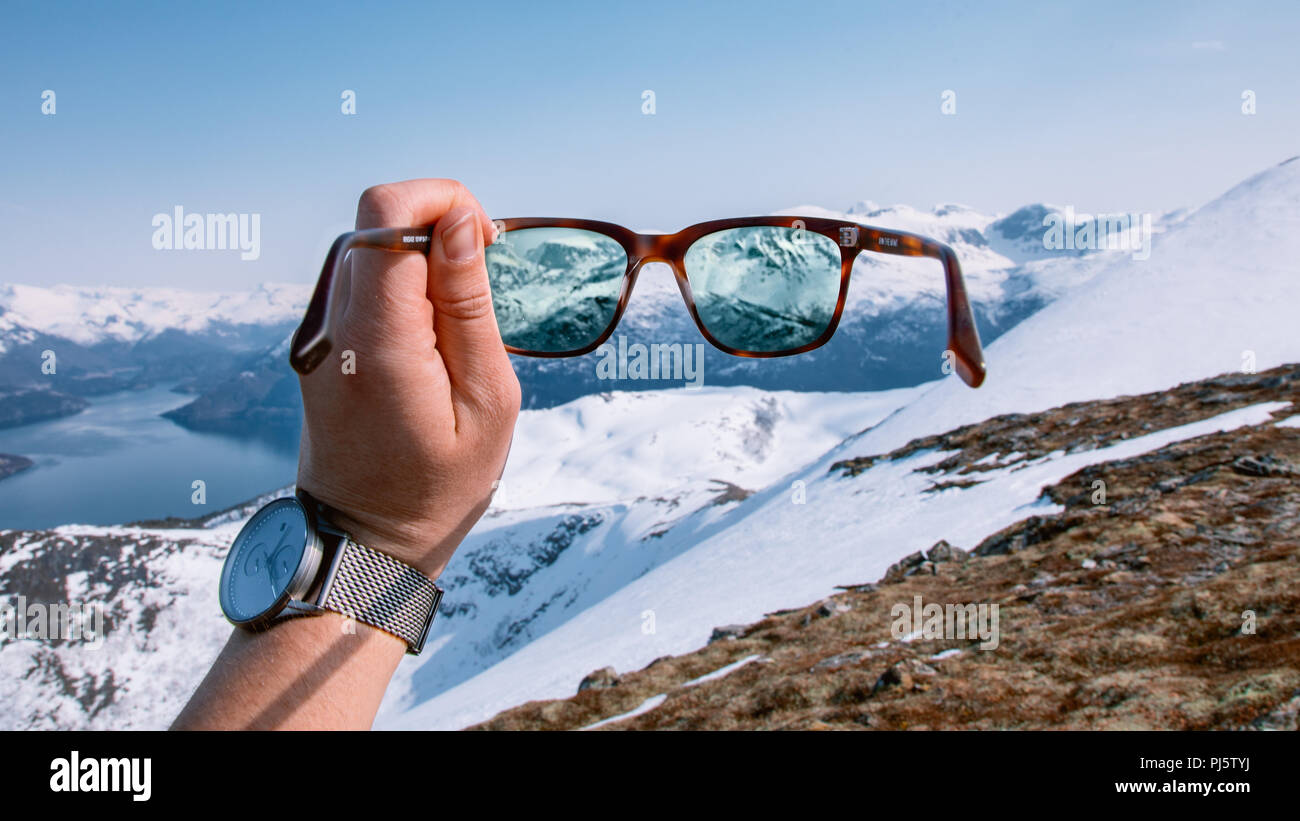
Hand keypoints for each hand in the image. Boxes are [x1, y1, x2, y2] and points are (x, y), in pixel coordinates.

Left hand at [295, 179, 520, 578]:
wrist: (362, 546)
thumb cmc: (439, 488)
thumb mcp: (486, 401)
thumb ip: (468, 305)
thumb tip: (459, 222)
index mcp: (378, 343)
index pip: (385, 216)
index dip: (441, 199)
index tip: (483, 237)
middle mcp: (332, 330)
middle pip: (371, 222)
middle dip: (434, 222)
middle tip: (480, 270)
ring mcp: (315, 338)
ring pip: (363, 250)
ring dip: (417, 255)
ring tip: (459, 314)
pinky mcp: (315, 349)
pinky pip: (356, 286)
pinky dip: (399, 285)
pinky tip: (429, 334)